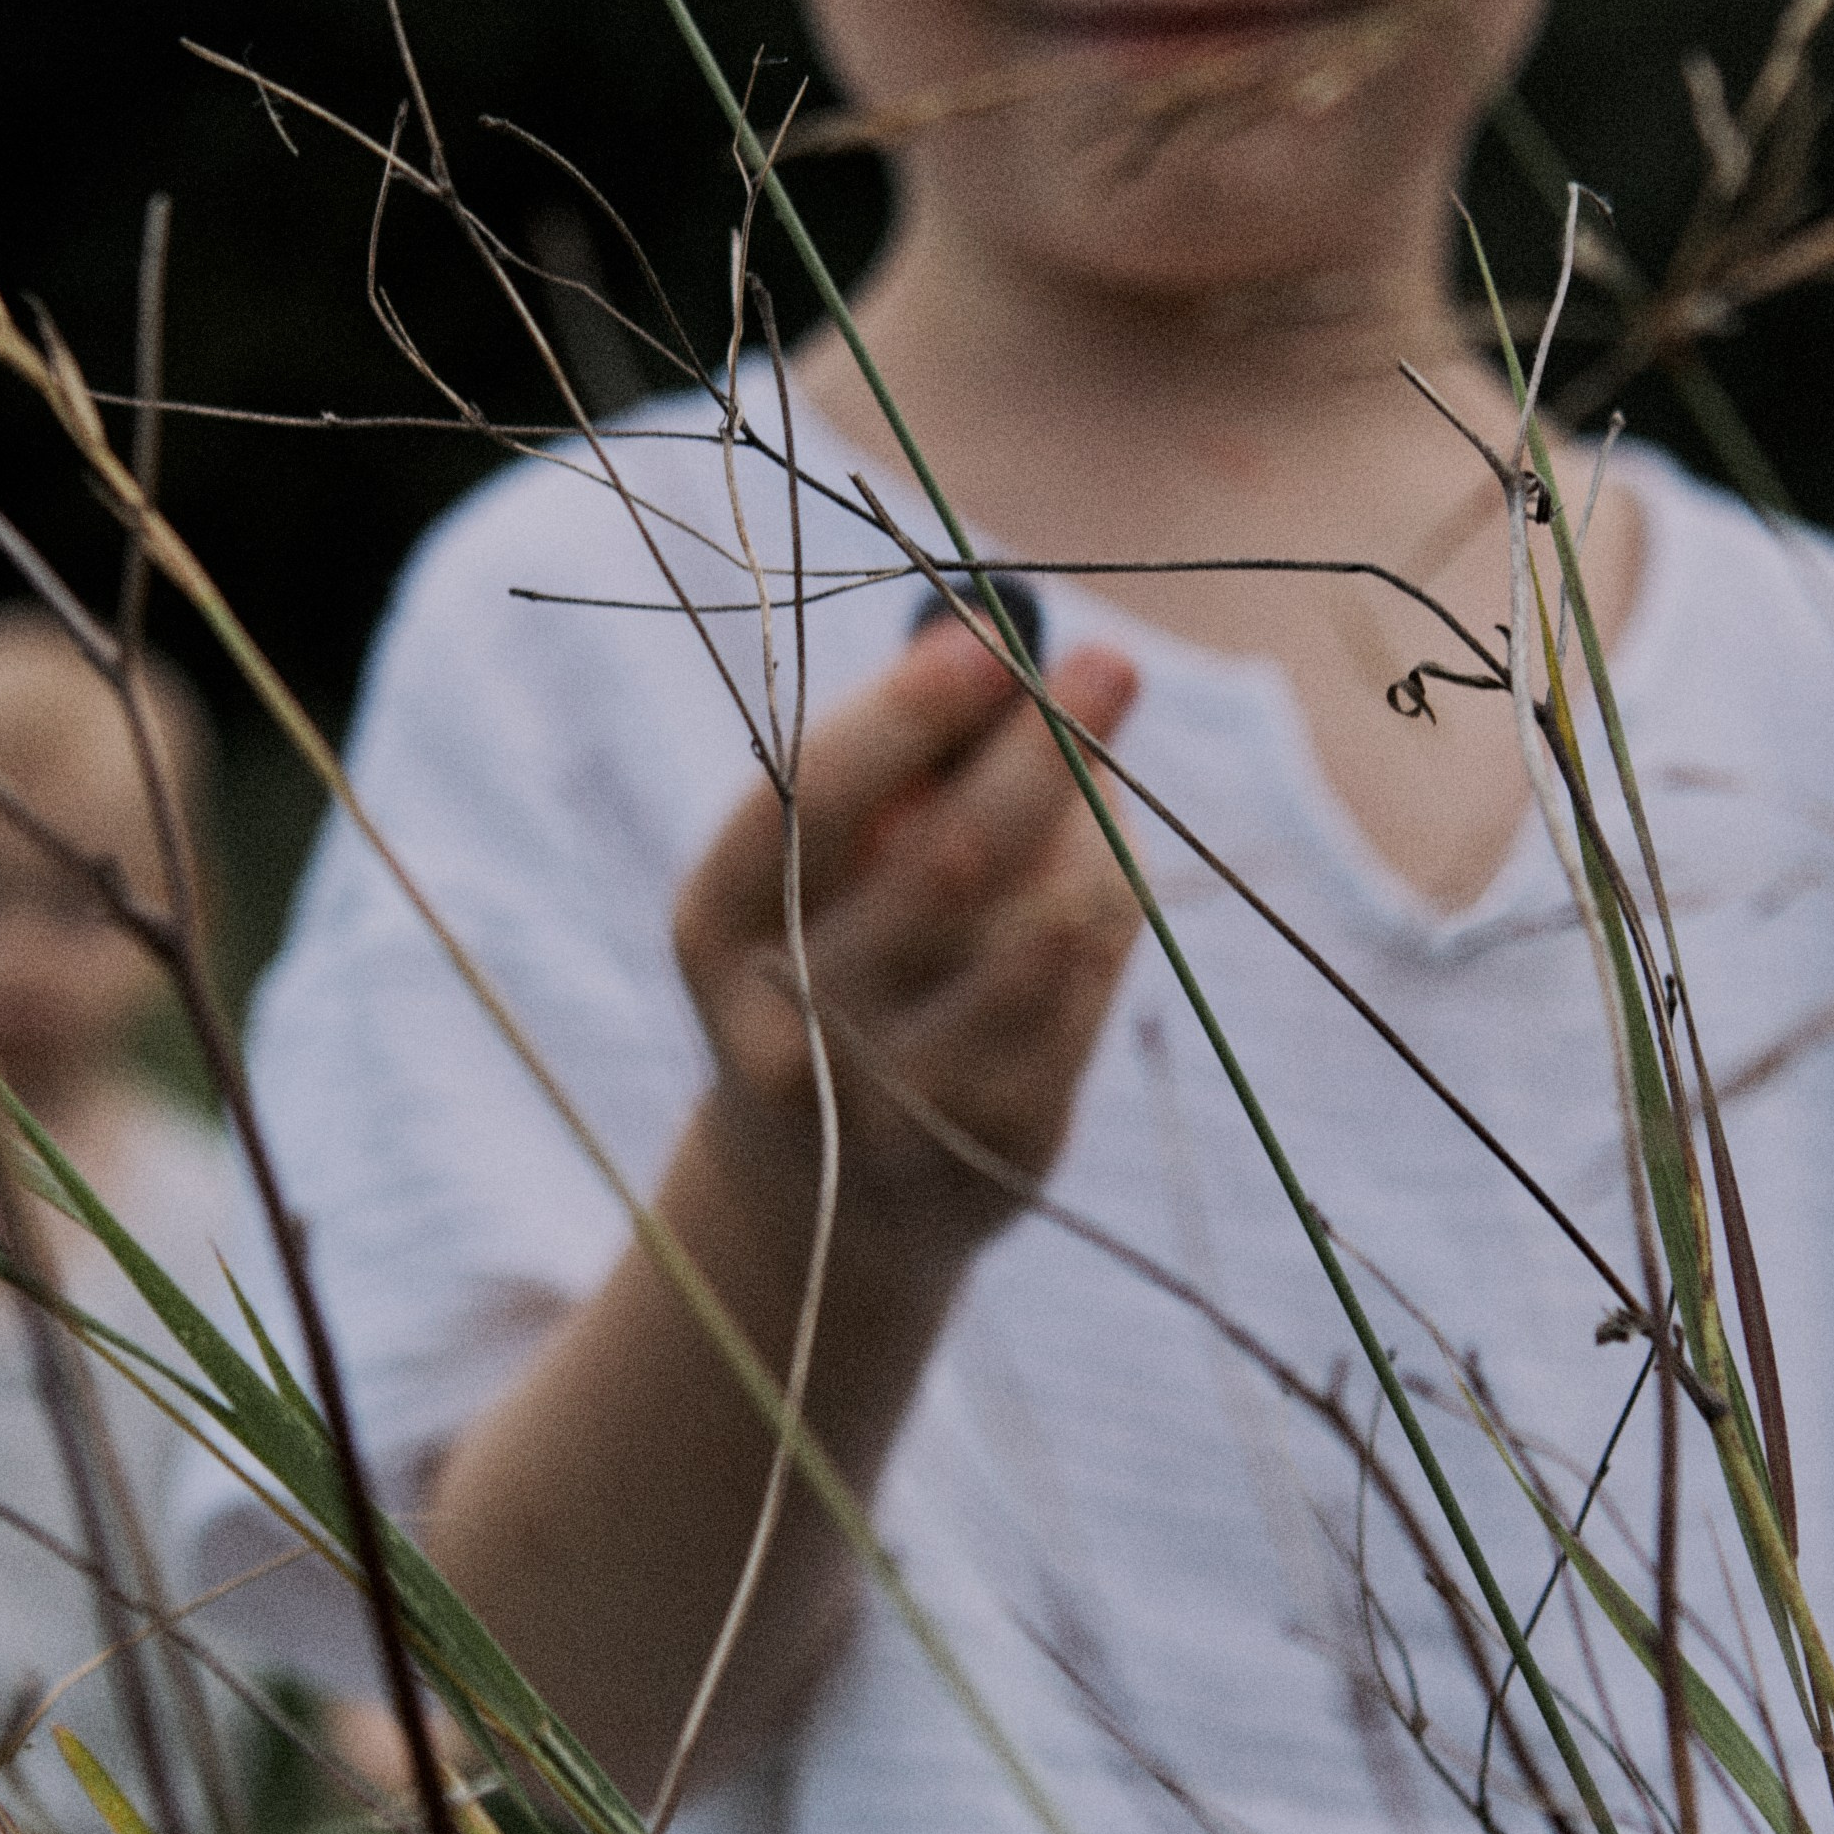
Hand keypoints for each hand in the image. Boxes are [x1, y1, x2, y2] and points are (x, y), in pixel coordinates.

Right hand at [673, 613, 1142, 1254]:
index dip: (904, 716)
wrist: (826, 1194)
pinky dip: (1108, 918)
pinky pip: (1084, 999)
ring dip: (1090, 839)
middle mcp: (789, 1027)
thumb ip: (902, 765)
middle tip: (1113, 665)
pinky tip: (1102, 884)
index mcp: (720, 925)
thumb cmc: (837, 957)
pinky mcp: (992, 1148)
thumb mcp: (822, 868)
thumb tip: (1019, 653)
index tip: (989, 639)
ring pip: (1037, 936)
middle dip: (1036, 753)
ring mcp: (894, 1105)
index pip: (808, 802)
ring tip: (1100, 785)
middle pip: (944, 865)